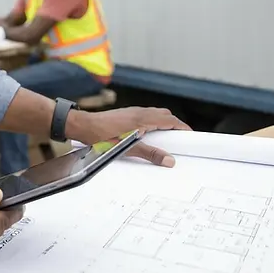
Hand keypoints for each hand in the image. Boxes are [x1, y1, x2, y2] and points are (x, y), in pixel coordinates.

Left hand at [69, 107, 191, 167]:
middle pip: (164, 115)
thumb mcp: (127, 148)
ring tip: (166, 139)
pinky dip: (153, 123)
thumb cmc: (101, 136)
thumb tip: (169, 160)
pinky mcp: (125, 114)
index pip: (170, 120)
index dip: (183, 127)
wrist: (82, 125)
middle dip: (175, 125)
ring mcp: (131, 112)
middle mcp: (139, 112)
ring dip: (163, 123)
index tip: (192, 136)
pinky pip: (145, 116)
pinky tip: (148, 135)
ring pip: (155, 114)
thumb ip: (149, 153)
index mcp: (143, 119)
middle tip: (180, 139)